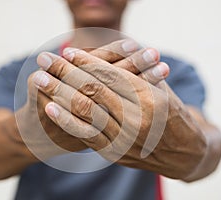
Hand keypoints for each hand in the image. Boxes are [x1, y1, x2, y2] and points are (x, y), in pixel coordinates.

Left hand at [35, 47, 206, 178]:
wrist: (181, 153)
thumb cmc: (172, 114)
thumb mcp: (162, 89)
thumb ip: (138, 72)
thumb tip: (110, 52)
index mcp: (149, 99)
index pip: (109, 75)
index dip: (85, 62)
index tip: (68, 52)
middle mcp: (134, 119)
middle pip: (90, 90)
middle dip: (64, 73)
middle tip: (45, 59)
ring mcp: (123, 139)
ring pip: (83, 112)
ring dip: (57, 93)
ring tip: (39, 79)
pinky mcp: (114, 153)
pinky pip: (85, 134)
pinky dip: (66, 120)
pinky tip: (51, 107)